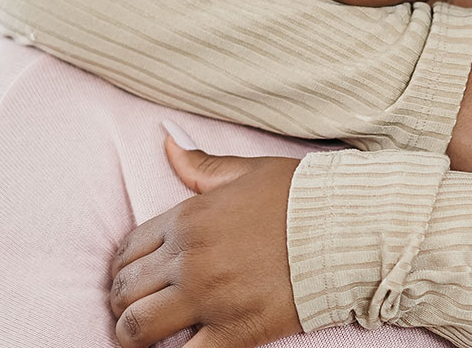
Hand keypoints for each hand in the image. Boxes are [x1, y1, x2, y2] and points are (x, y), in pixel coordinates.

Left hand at [107, 138, 301, 347]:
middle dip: (122, 304)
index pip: (128, 250)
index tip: (132, 280)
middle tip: (136, 312)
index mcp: (188, 219)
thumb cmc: (304, 198)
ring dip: (133, 336)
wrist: (349, 229)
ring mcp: (209, 297)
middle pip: (124, 291)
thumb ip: (203, 166)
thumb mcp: (249, 171)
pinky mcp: (236, 331)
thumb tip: (168, 144)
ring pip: (137, 328)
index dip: (122, 269)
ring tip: (146, 340)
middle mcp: (189, 259)